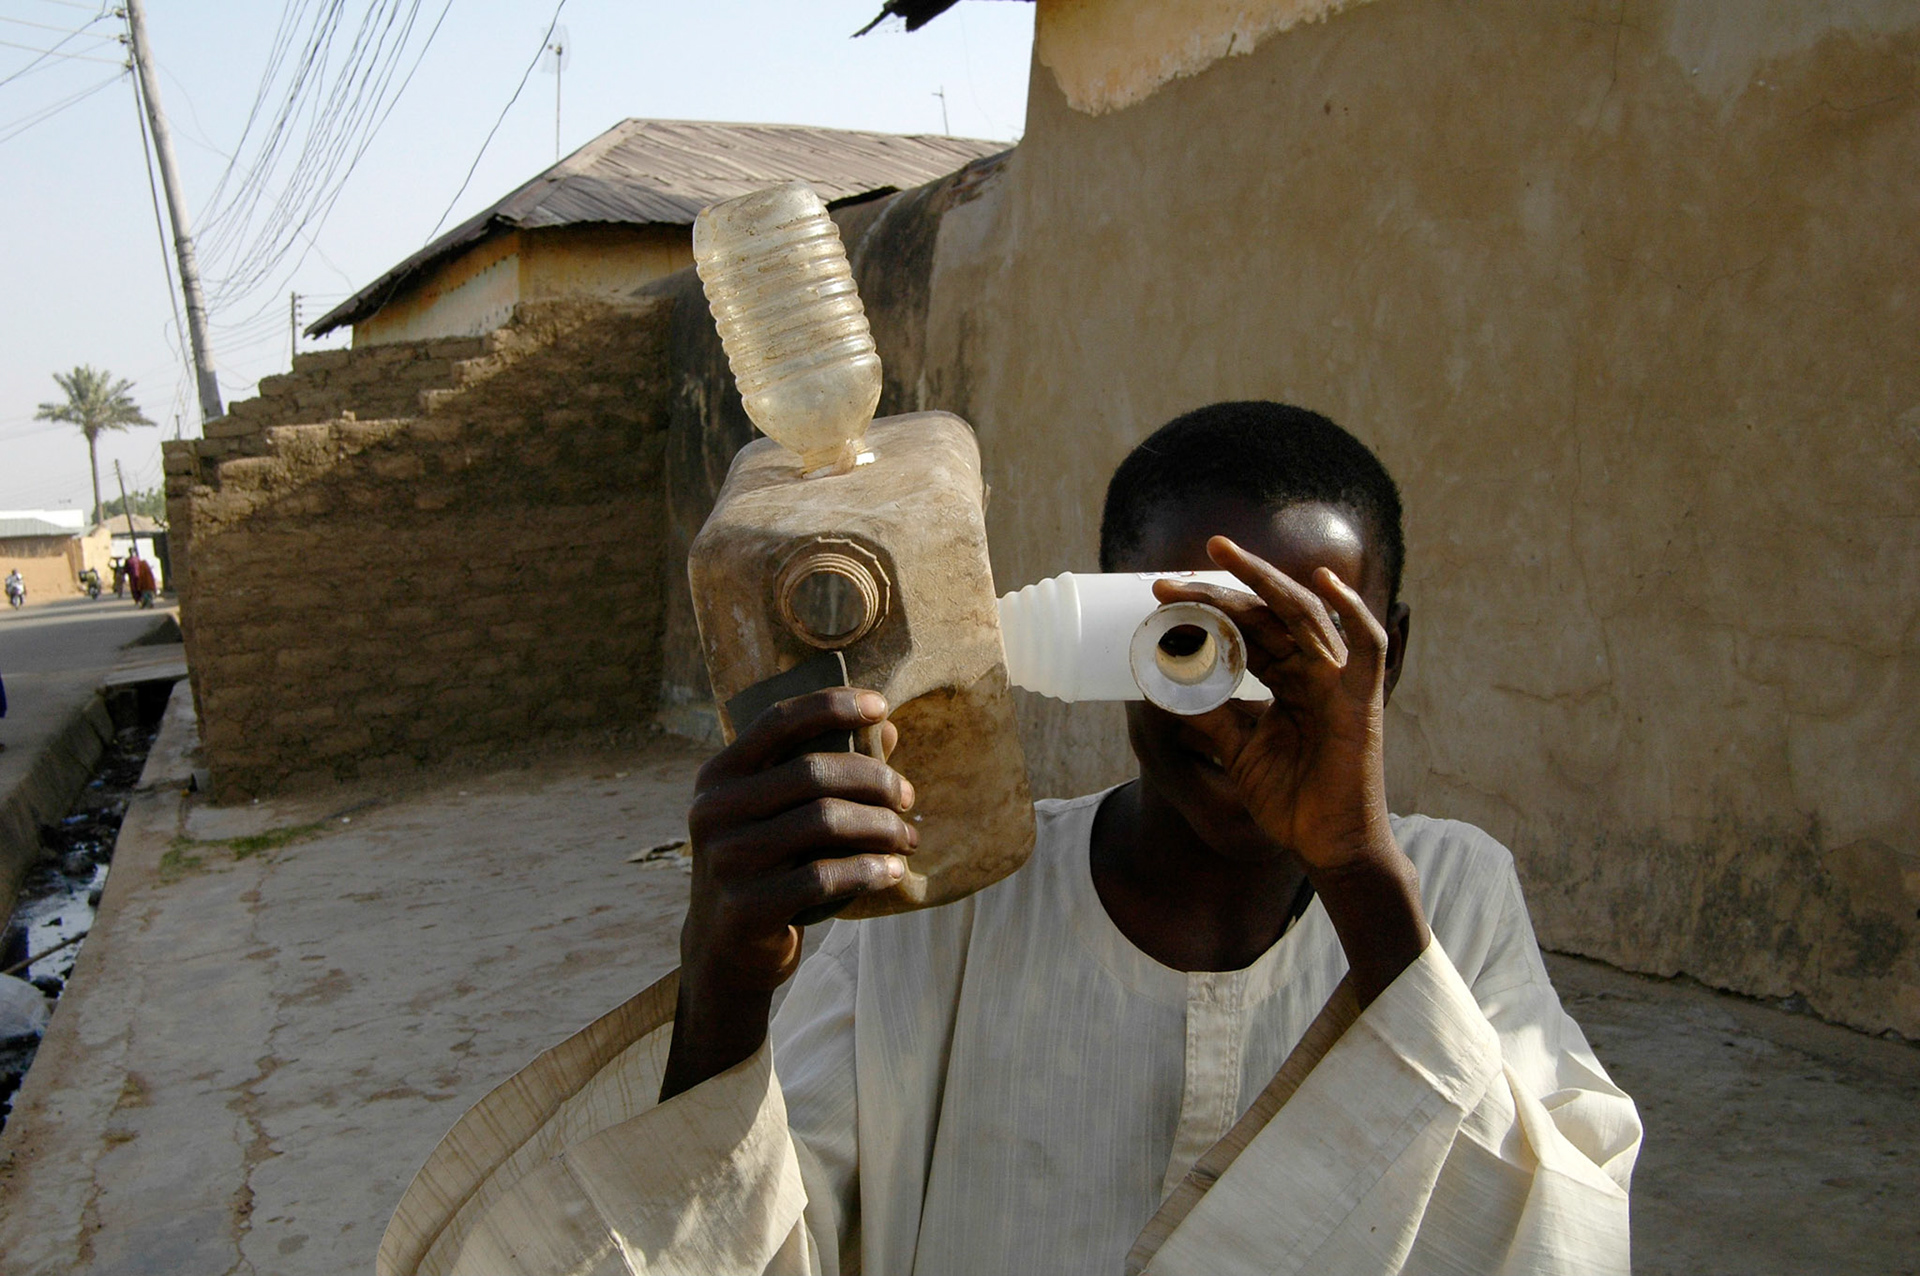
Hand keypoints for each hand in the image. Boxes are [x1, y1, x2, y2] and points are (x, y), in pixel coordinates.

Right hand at [662, 688, 914, 1098]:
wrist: (724, 949)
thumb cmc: (766, 865)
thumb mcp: (781, 814)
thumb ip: (826, 769)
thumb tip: (888, 728)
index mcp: (718, 776)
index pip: (778, 721)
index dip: (833, 706)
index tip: (882, 706)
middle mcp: (714, 811)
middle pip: (813, 772)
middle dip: (875, 779)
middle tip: (908, 796)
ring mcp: (726, 860)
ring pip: (824, 821)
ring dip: (881, 826)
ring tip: (908, 837)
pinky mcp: (746, 907)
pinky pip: (824, 877)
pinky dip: (869, 870)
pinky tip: (893, 871)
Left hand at [1153, 535, 1390, 869]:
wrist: (1326, 847)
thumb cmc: (1291, 800)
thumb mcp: (1238, 748)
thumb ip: (1211, 714)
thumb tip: (1164, 685)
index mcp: (1289, 679)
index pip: (1246, 630)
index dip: (1206, 612)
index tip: (1159, 600)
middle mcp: (1315, 670)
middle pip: (1266, 614)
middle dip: (1217, 590)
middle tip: (1165, 580)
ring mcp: (1340, 681)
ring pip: (1303, 613)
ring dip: (1261, 580)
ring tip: (1218, 555)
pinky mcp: (1362, 699)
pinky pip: (1366, 645)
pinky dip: (1352, 609)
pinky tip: (1326, 581)